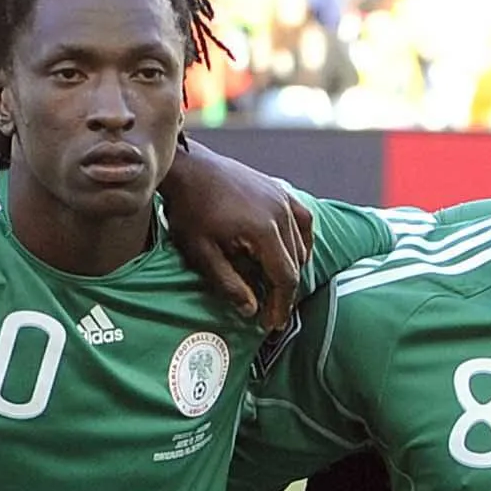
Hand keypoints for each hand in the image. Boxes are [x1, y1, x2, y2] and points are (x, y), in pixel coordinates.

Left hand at [163, 142, 313, 332]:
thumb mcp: (201, 253)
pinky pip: (302, 221)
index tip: (272, 324)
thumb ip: (228, 284)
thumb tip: (251, 311)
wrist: (187, 167)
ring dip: (293, 268)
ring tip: (277, 287)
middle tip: (271, 311)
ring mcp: (283, 199)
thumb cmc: (189, 209)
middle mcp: (281, 213)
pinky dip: (302, 241)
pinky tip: (294, 253)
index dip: (281, 305)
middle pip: (296, 264)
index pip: (285, 278)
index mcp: (264, 231)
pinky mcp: (279, 190)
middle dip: (285, 292)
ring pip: (302, 245)